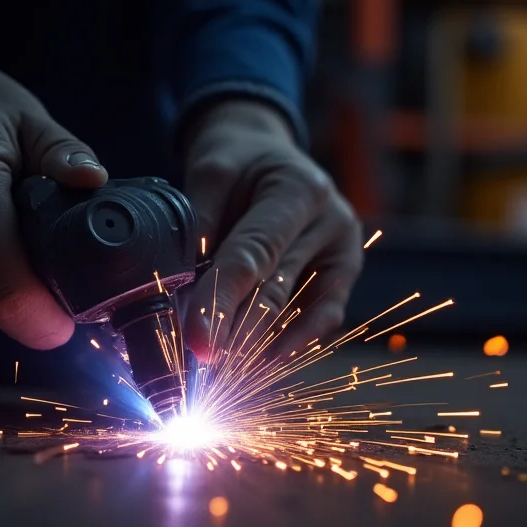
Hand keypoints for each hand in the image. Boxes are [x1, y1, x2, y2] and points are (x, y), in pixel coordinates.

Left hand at [182, 100, 363, 360]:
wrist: (268, 153)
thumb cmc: (239, 163)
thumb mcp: (210, 173)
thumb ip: (199, 225)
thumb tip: (181, 288)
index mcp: (299, 189)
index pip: (253, 256)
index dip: (222, 301)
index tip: (197, 342)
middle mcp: (332, 221)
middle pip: (276, 291)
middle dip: (235, 334)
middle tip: (201, 367)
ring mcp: (344, 250)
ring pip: (298, 312)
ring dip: (259, 347)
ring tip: (224, 373)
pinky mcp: (344, 273)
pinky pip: (321, 318)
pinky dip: (290, 344)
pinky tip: (262, 365)